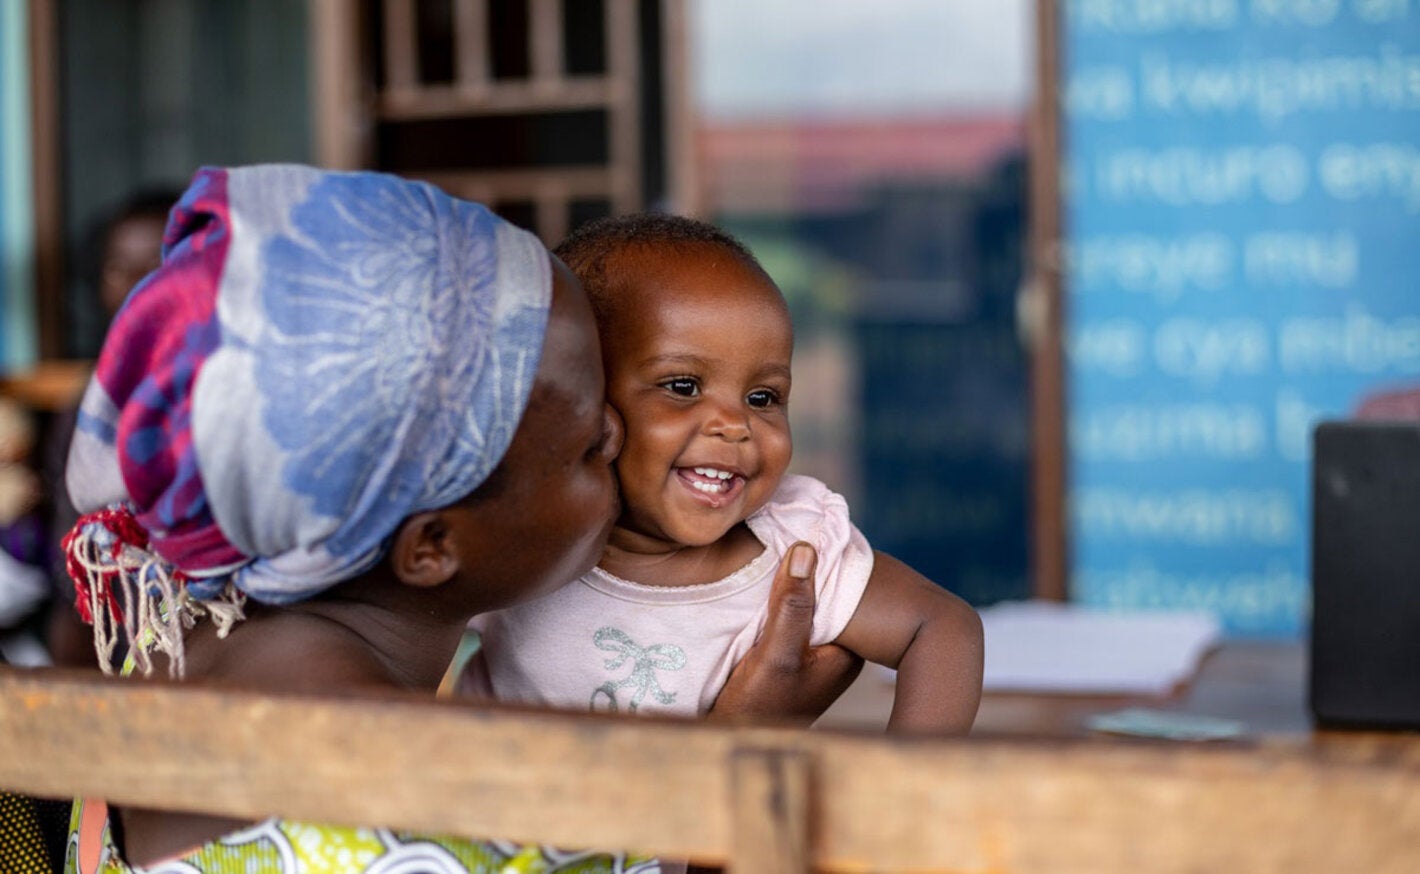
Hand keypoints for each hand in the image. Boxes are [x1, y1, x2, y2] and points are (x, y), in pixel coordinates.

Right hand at [707, 542, 863, 724]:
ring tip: (772, 546)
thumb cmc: (757, 708)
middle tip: (786, 531)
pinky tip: (762, 579)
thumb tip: (805, 551)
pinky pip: (791, 612)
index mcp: (847, 650)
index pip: (846, 591)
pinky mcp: (793, 651)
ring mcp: (815, 650)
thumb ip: (791, 608)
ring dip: (789, 581)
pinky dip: (778, 596)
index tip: (805, 530)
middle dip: (807, 568)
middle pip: (827, 594)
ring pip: (807, 601)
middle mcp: (837, 648)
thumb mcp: (775, 656)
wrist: (732, 740)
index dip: (827, 560)